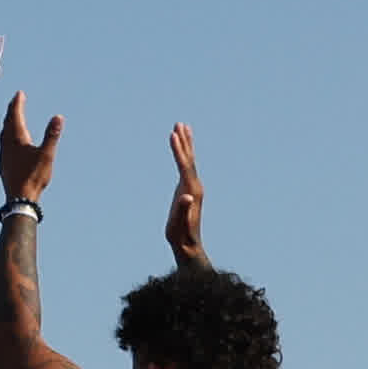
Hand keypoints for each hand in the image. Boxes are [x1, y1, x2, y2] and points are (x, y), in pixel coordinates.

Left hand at [0, 98, 61, 214]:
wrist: (19, 198)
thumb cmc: (34, 177)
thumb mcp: (47, 155)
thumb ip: (52, 135)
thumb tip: (58, 117)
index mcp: (17, 139)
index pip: (15, 115)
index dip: (17, 103)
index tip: (19, 93)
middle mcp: (7, 144)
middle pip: (7, 122)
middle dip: (11, 109)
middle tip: (15, 100)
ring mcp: (3, 154)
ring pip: (3, 133)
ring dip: (8, 122)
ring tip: (11, 117)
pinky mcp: (3, 163)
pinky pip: (3, 143)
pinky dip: (6, 135)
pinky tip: (9, 142)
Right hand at [165, 127, 210, 266]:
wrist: (188, 245)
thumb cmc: (181, 235)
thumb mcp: (179, 224)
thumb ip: (182, 209)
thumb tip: (186, 196)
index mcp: (192, 191)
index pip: (185, 166)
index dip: (179, 151)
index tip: (173, 135)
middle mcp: (194, 186)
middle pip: (189, 159)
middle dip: (184, 141)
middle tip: (180, 123)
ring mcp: (192, 188)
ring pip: (189, 162)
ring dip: (185, 145)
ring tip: (181, 129)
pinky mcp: (187, 190)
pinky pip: (185, 168)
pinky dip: (183, 156)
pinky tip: (181, 152)